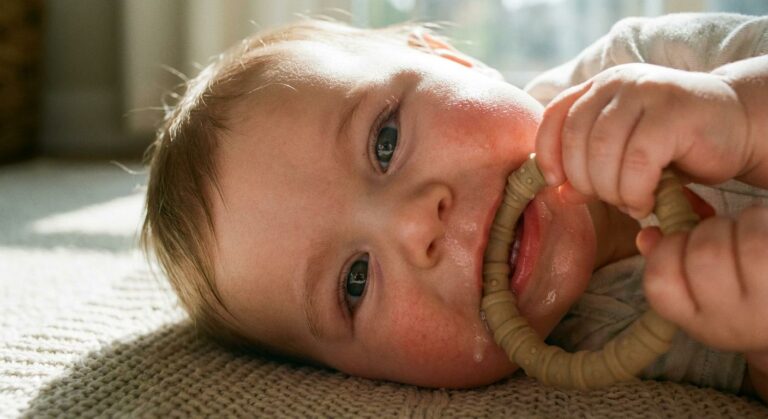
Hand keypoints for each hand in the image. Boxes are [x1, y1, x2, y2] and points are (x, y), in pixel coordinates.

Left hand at [535, 63, 750, 218]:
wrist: (737, 126)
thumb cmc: (674, 145)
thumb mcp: (622, 155)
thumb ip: (589, 169)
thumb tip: (559, 194)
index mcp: (599, 88)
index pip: (555, 116)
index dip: (548, 154)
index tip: (558, 183)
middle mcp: (618, 83)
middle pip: (576, 138)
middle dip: (584, 180)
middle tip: (608, 199)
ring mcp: (646, 92)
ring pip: (602, 150)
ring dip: (610, 189)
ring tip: (629, 202)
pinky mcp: (672, 113)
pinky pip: (637, 162)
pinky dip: (634, 191)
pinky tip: (645, 201)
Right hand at [637, 205, 767, 351]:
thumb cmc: (750, 296)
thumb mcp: (709, 293)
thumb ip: (671, 264)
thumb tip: (647, 235)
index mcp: (701, 323)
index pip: (659, 284)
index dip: (665, 250)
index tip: (684, 241)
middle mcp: (729, 322)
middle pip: (701, 255)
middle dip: (707, 229)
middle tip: (723, 232)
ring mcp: (760, 307)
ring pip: (729, 243)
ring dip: (735, 222)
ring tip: (748, 229)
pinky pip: (757, 237)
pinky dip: (757, 218)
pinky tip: (764, 228)